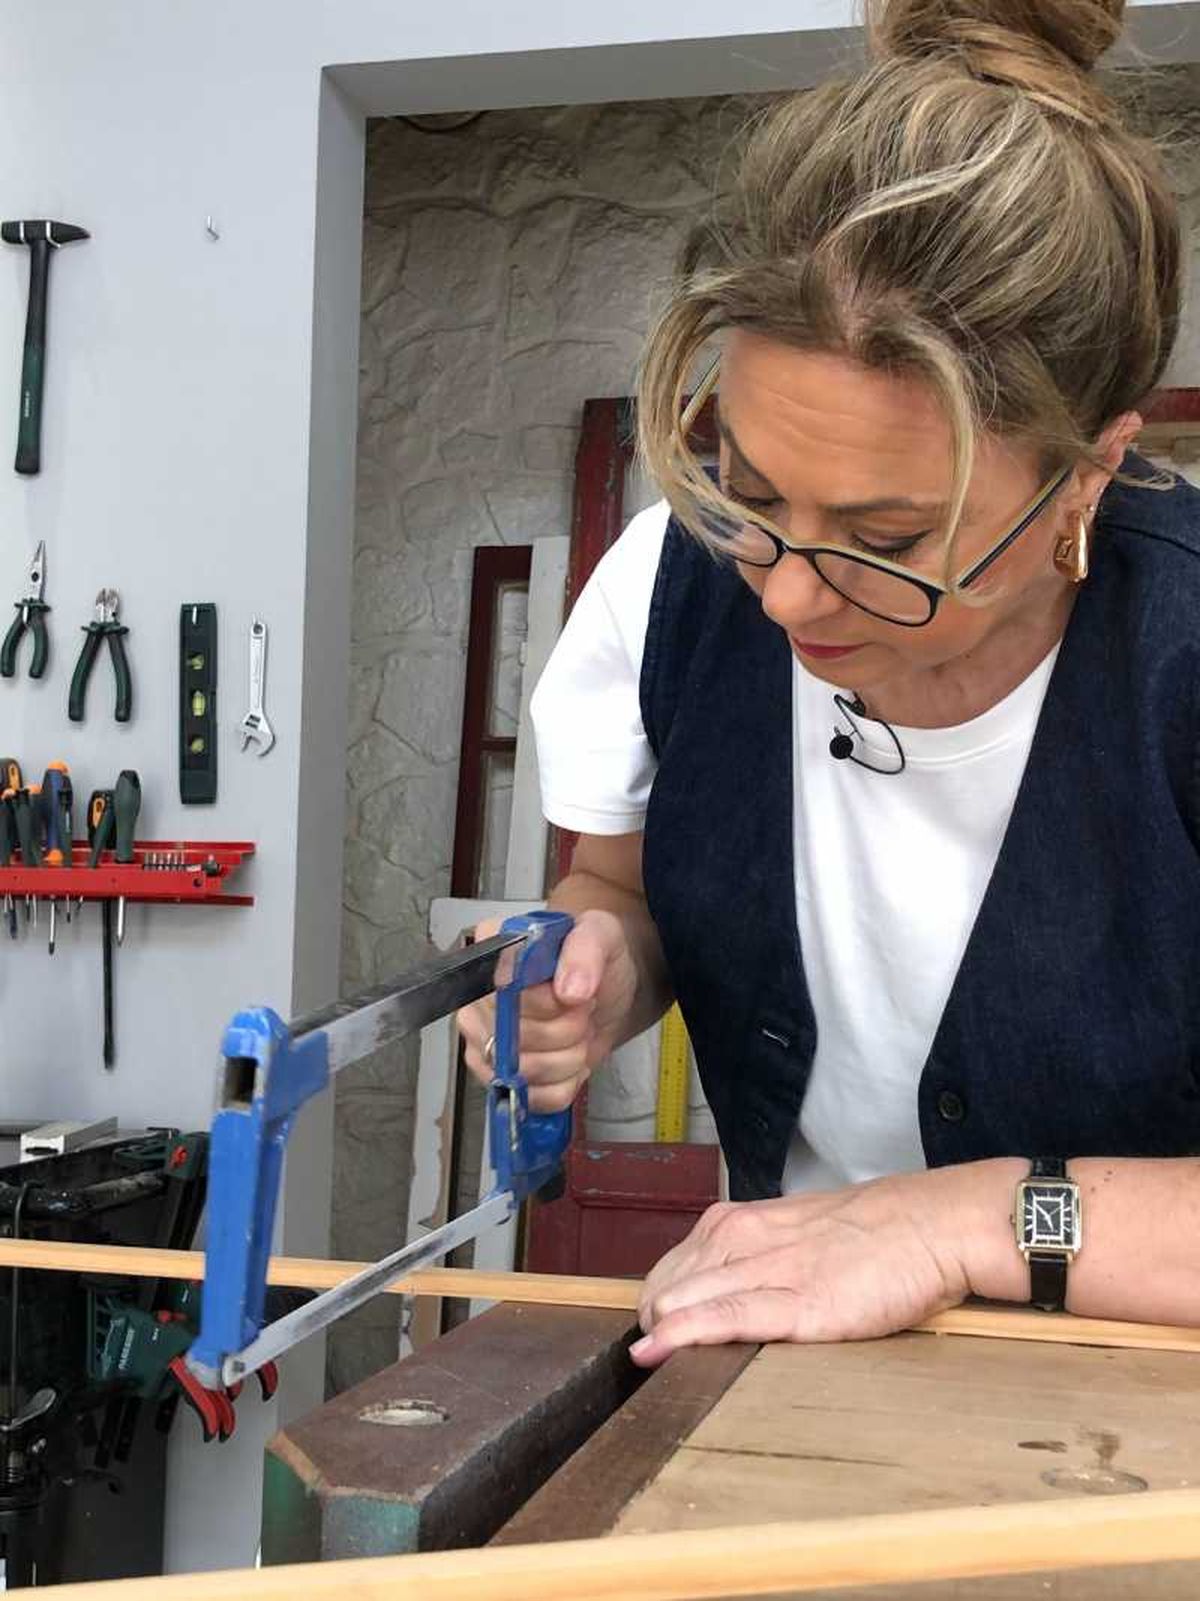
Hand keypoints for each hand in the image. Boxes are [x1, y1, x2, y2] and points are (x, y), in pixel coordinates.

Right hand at [456, 909, 639, 1111]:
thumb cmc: (595, 961)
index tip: (573, 995)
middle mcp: (477, 997)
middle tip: (582, 1010)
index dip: (545, 1003)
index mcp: (493, 952)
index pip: (502, 992)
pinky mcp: (498, 1076)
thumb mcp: (601, 936)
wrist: (606, 995)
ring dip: (568, 1057)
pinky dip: (564, 1083)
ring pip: (524, 1072)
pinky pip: (534, 1097)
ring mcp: (482, 1040)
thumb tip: (569, 990)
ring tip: (577, 1032)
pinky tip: (570, 1059)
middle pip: (513, 1038)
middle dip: (566, 1030)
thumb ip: (585, 950)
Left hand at [631, 1169, 976, 1366]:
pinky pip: (723, 1318)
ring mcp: (766, 1270)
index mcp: (736, 1222)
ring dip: (657, 1337)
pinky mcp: (797, 1304)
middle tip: (655, 1363)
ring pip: (682, 1302)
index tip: (652, 1338)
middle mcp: (739, 1239)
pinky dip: (682, 1337)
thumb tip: (716, 1295)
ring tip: (648, 1369)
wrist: (929, 1225)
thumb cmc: (869, 1234)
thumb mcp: (793, 1233)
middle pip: (662, 1289)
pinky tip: (657, 1353)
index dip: (655, 1310)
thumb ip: (752, 1258)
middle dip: (650, 1329)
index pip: (666, 1270)